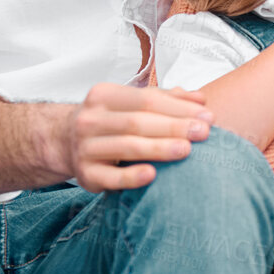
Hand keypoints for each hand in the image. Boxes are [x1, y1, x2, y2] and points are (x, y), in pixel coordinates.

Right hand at [59, 84, 213, 191]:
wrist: (65, 143)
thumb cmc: (110, 122)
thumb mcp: (131, 104)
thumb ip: (166, 99)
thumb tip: (201, 98)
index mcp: (104, 96)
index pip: (147, 99)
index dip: (179, 107)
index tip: (208, 115)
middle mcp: (91, 120)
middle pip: (138, 122)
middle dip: (174, 126)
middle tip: (204, 132)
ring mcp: (85, 148)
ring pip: (126, 147)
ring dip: (158, 148)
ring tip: (186, 150)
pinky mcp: (85, 175)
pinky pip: (110, 177)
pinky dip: (131, 176)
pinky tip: (152, 176)